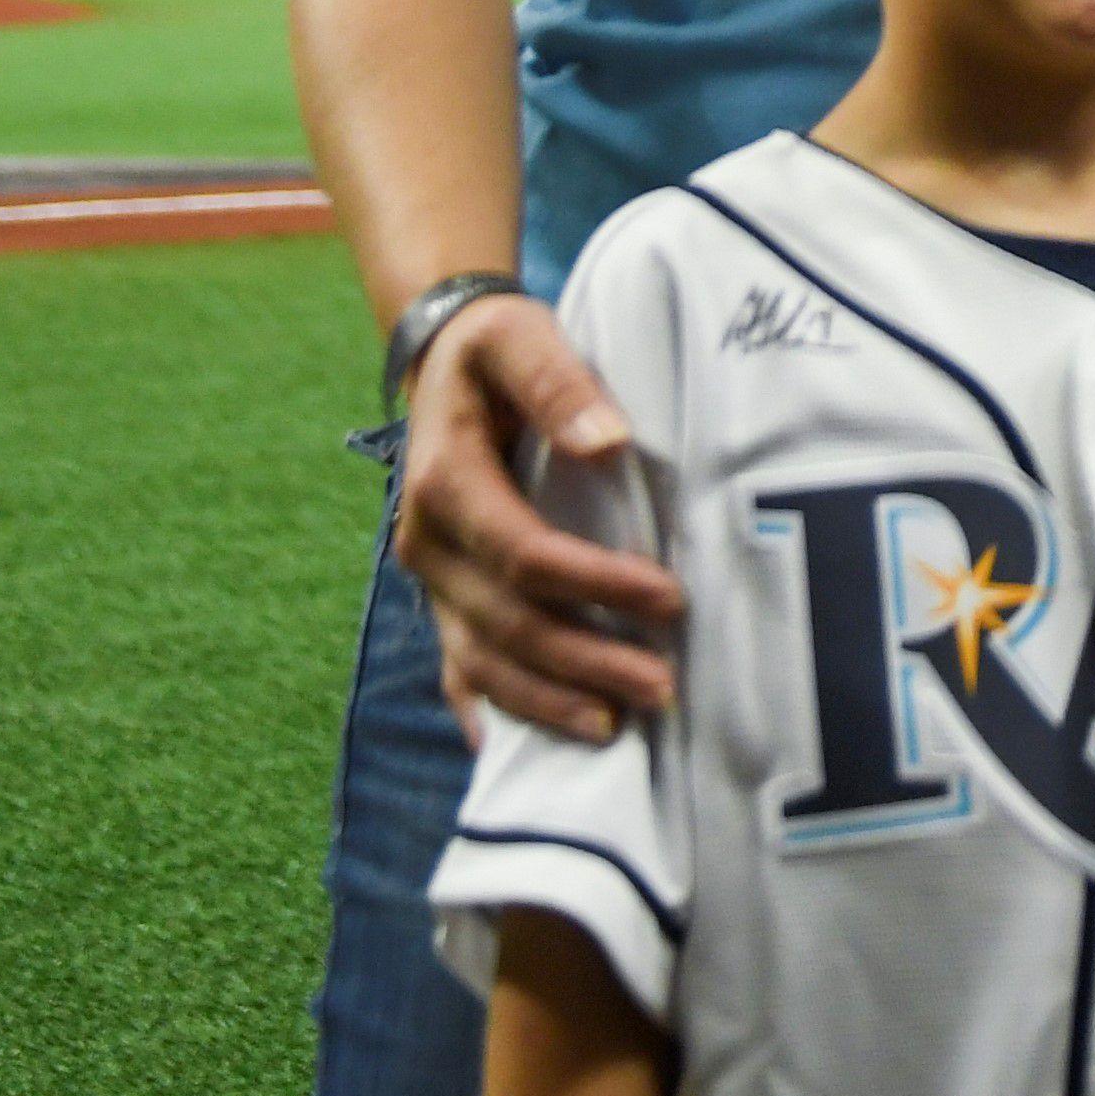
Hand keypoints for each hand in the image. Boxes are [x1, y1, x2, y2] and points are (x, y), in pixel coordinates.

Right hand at [397, 296, 683, 741]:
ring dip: (547, 701)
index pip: (524, 554)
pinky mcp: (444, 601)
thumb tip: (608, 439)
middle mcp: (426, 545)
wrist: (444, 362)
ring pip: (482, 662)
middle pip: (507, 624)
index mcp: (445, 484)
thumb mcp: (519, 336)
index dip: (595, 583)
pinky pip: (459, 670)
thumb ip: (557, 382)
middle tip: (663, 689)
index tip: (668, 599)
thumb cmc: (495, 349)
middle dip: (584, 662)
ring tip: (615, 730)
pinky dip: (492, 713)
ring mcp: (432, 582)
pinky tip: (521, 760)